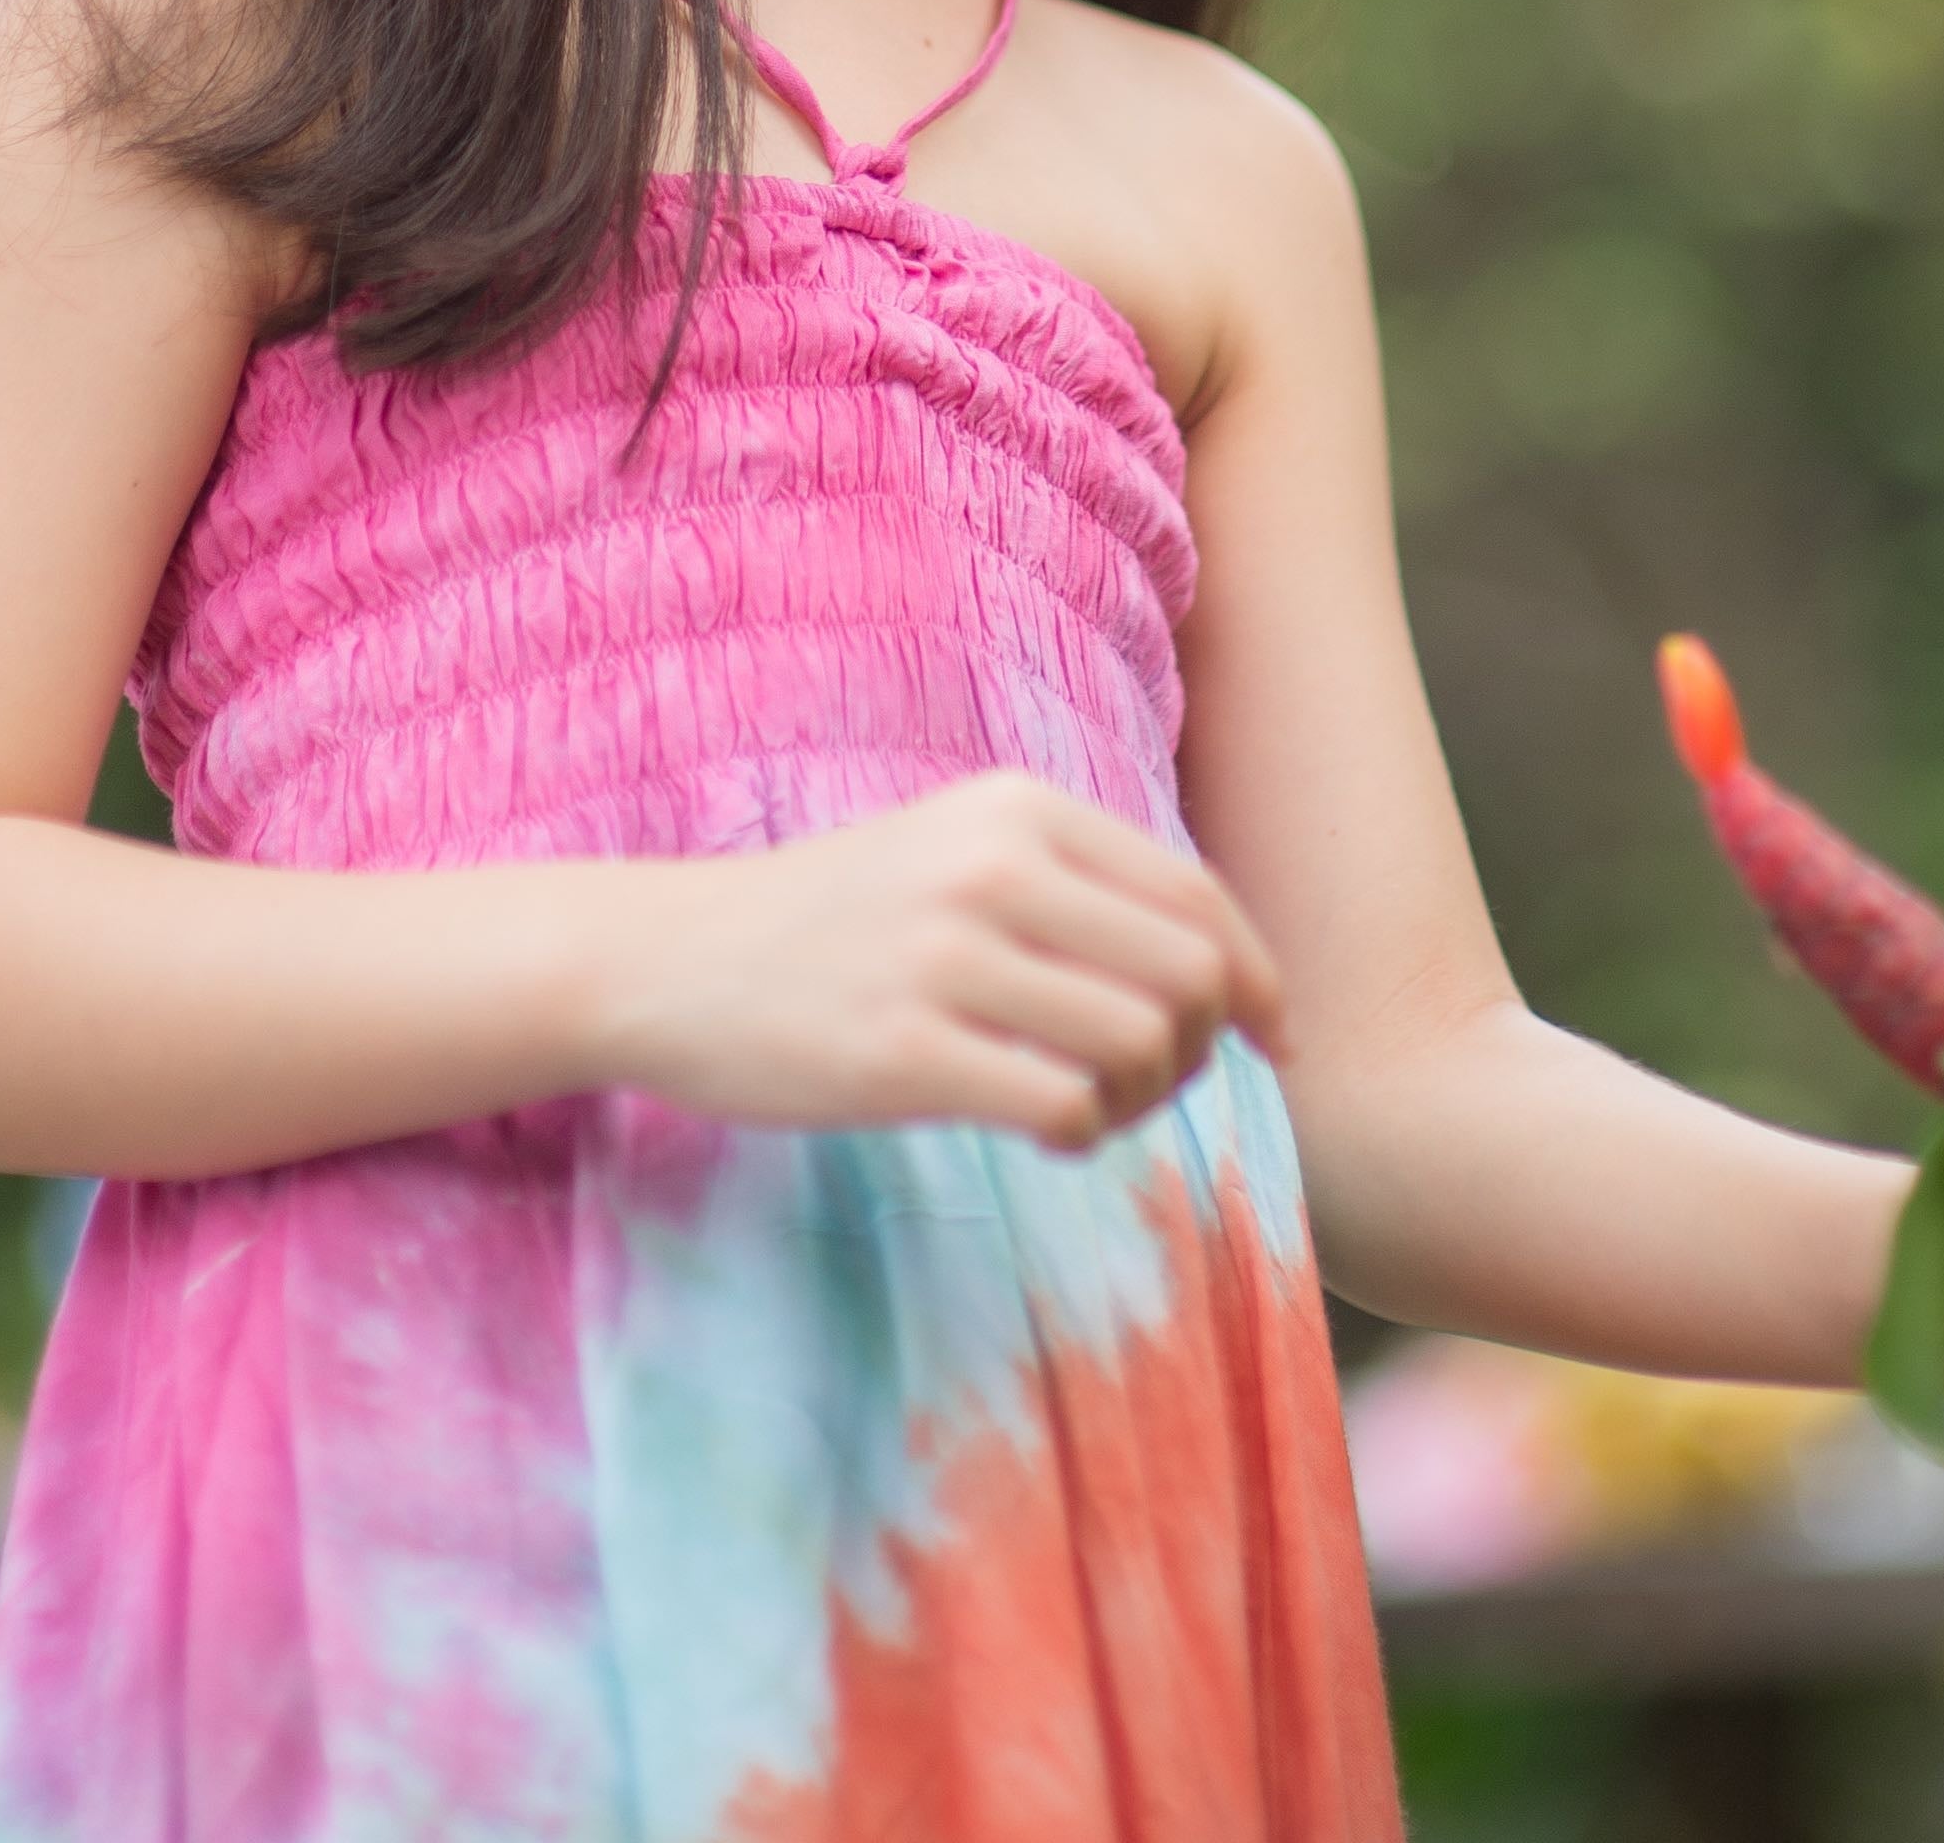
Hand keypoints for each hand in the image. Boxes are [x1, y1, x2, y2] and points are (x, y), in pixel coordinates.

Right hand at [590, 773, 1285, 1151]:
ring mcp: (944, 959)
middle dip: (1204, 1048)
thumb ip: (1074, 884)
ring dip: (1142, 1102)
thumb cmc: (838, 918)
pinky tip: (1046, 1130)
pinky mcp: (903, 1054)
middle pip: (1189, 975)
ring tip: (1094, 1108)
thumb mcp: (958, 848)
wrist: (675, 960)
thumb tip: (1221, 967)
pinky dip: (1083, 1135)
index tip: (1268, 1038)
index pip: (1196, 895)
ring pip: (1138, 1045)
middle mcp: (991, 867)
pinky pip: (1064, 1109)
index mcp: (1017, 808)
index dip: (1256, 978)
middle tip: (1160, 1086)